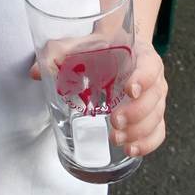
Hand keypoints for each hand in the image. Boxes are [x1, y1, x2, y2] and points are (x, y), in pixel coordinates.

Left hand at [29, 38, 167, 159]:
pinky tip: (131, 149)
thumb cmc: (99, 49)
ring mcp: (155, 99)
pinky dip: (148, 144)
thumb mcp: (81, 45)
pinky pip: (158, 132)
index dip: (143, 78)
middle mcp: (153, 78)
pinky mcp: (152, 116)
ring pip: (156, 118)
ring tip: (116, 138)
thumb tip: (36, 72)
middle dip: (135, 113)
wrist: (116, 51)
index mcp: (141, 55)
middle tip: (113, 121)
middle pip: (154, 98)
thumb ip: (59, 52)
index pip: (150, 66)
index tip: (129, 89)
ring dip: (138, 132)